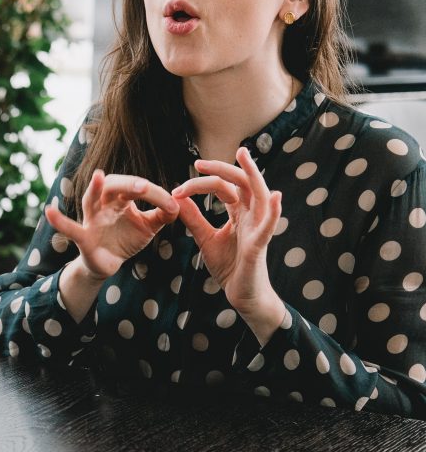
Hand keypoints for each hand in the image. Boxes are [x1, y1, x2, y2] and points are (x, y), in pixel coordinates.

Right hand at [46, 170, 178, 281]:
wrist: (108, 264)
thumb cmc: (126, 238)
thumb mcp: (148, 226)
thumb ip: (163, 214)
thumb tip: (179, 204)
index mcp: (121, 198)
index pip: (137, 188)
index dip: (155, 195)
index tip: (172, 205)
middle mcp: (104, 203)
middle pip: (113, 185)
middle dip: (128, 184)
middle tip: (143, 187)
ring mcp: (91, 219)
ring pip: (91, 199)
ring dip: (94, 188)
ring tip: (97, 177)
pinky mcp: (82, 237)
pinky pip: (70, 228)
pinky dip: (59, 221)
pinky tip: (48, 212)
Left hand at [172, 147, 284, 341]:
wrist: (241, 294)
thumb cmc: (229, 266)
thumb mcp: (205, 239)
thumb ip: (194, 219)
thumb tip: (177, 197)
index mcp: (238, 213)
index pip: (223, 187)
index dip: (202, 183)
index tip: (178, 188)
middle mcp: (251, 216)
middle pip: (241, 183)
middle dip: (222, 169)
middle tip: (199, 163)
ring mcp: (258, 228)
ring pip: (259, 195)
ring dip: (253, 175)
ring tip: (245, 157)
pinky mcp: (260, 246)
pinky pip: (269, 227)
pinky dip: (273, 212)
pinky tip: (275, 197)